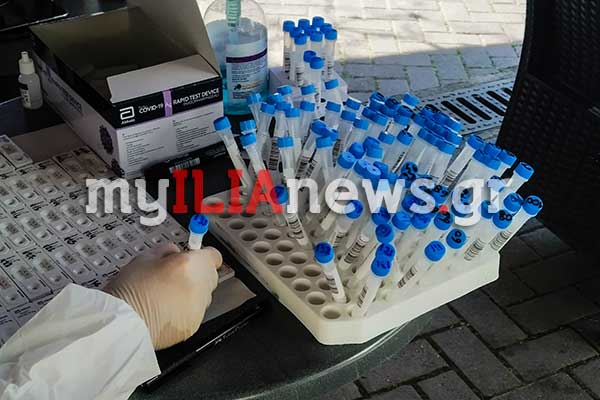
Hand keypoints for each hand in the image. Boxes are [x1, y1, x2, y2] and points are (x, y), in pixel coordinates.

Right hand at [105, 244, 222, 349]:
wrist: (122, 324)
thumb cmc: (130, 288)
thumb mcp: (144, 258)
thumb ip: (166, 251)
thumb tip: (176, 253)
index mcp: (190, 265)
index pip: (214, 256)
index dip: (203, 256)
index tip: (191, 258)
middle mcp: (200, 286)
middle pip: (209, 276)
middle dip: (197, 274)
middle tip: (174, 277)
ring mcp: (199, 308)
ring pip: (203, 295)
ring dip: (191, 293)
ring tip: (166, 296)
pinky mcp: (193, 326)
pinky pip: (194, 313)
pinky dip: (184, 310)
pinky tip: (165, 311)